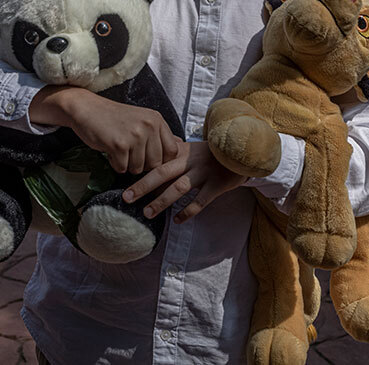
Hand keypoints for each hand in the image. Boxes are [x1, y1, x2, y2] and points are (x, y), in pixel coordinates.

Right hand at [30, 86, 180, 173]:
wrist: (86, 109)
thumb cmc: (114, 118)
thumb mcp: (142, 120)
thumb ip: (160, 135)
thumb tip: (182, 147)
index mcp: (157, 120)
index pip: (172, 152)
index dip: (161, 161)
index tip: (148, 159)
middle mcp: (149, 126)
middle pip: (156, 164)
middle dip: (142, 165)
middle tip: (129, 153)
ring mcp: (135, 135)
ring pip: (138, 168)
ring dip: (127, 164)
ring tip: (119, 149)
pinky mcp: (119, 145)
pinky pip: (123, 168)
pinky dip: (115, 164)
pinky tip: (110, 151)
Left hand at [122, 140, 246, 222]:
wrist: (245, 150)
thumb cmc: (214, 153)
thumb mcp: (194, 147)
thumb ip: (174, 150)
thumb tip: (151, 150)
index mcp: (183, 151)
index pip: (157, 159)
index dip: (140, 168)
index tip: (123, 177)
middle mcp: (191, 161)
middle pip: (162, 172)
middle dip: (143, 185)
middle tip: (126, 198)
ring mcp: (204, 173)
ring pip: (179, 188)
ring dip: (161, 201)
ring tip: (147, 213)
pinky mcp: (217, 185)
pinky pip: (200, 201)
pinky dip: (187, 212)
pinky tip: (176, 221)